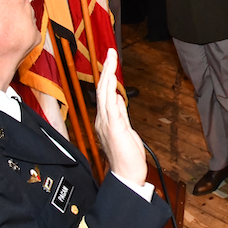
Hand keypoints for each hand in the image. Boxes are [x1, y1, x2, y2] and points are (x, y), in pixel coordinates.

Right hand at [95, 49, 146, 186]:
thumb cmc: (126, 156)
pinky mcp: (114, 128)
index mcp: (105, 120)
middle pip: (102, 89)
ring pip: (104, 94)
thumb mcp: (125, 130)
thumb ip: (120, 114)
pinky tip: (111, 80)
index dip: (106, 76)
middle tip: (110, 53)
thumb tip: (118, 99)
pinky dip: (110, 91)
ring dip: (108, 74)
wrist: (126, 175)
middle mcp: (102, 120)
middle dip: (106, 69)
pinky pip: (110, 106)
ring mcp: (106, 123)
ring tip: (111, 59)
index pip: (104, 94)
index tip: (110, 62)